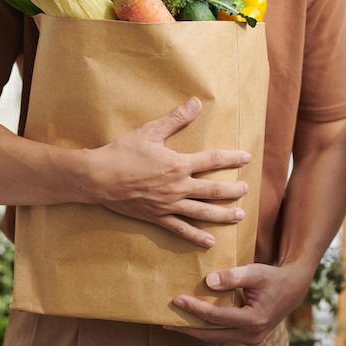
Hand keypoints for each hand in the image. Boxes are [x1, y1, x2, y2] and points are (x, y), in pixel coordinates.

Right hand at [93, 97, 250, 247]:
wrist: (98, 178)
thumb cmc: (122, 153)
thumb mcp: (149, 131)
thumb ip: (175, 118)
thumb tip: (196, 102)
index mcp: (178, 164)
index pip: (213, 160)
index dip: (232, 158)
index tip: (246, 157)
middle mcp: (178, 187)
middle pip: (214, 190)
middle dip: (233, 190)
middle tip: (246, 190)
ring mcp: (168, 205)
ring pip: (203, 212)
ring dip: (223, 215)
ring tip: (239, 216)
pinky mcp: (157, 217)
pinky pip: (181, 229)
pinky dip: (196, 237)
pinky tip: (209, 242)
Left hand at [166, 262, 309, 344]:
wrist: (293, 287)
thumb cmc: (273, 277)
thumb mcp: (255, 272)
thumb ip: (232, 276)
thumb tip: (208, 282)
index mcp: (254, 320)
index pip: (217, 317)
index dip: (196, 309)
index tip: (177, 300)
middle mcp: (251, 336)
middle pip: (212, 334)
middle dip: (187, 328)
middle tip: (165, 322)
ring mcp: (250, 339)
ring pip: (215, 336)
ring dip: (194, 330)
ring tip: (172, 323)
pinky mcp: (247, 336)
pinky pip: (222, 333)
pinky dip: (206, 327)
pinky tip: (191, 320)